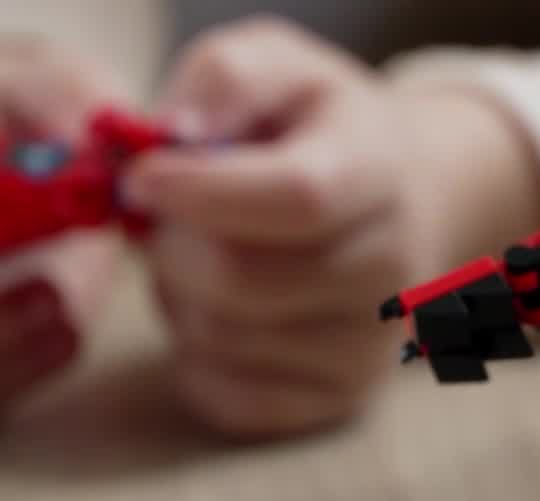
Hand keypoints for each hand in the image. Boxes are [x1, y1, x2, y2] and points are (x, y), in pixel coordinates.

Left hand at [125, 17, 539, 439]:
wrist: (398, 200)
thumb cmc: (315, 128)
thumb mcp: (278, 64)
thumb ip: (225, 77)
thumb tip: (175, 137)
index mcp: (378, 171)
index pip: (295, 198)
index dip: (200, 193)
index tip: (140, 178)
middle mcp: (391, 268)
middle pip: (240, 280)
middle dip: (170, 246)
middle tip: (166, 218)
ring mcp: (372, 343)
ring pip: (221, 339)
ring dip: (179, 298)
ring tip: (202, 259)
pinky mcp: (343, 398)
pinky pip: (228, 399)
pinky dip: (195, 358)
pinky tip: (216, 312)